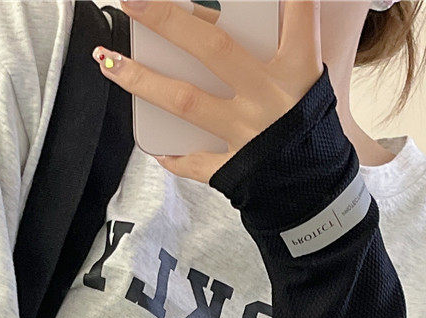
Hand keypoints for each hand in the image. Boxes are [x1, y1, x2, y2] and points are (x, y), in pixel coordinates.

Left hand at [92, 0, 322, 183]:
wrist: (317, 192)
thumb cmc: (309, 130)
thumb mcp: (307, 84)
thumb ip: (281, 49)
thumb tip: (241, 18)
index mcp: (296, 72)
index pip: (296, 15)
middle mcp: (269, 98)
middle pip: (214, 50)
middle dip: (169, 20)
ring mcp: (248, 134)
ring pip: (186, 102)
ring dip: (142, 80)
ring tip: (108, 60)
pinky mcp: (236, 168)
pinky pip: (196, 162)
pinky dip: (174, 156)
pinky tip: (155, 147)